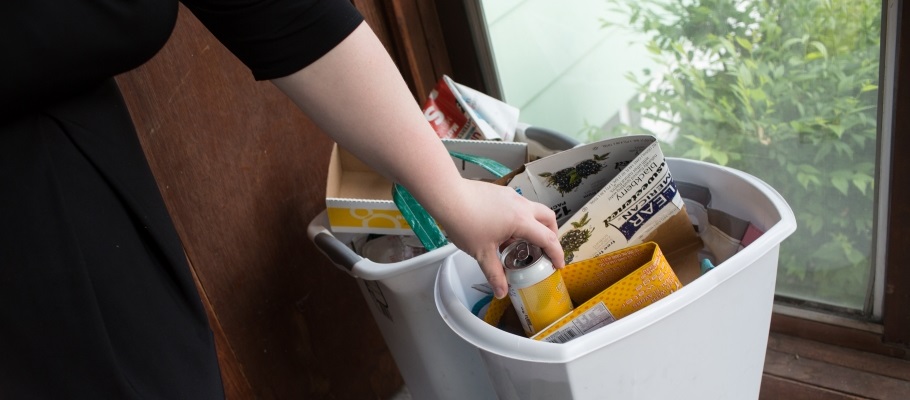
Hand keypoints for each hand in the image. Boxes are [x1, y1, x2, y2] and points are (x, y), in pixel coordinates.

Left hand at [432, 178, 563, 298]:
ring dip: (534, 225)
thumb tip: (502, 292)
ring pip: (533, 209)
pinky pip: (518, 205)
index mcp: (521, 221)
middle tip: (544, 250)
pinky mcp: (500, 192)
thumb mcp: (482, 253)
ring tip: (520, 242)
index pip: (548, 239)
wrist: (448, 196)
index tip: (558, 265)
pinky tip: (503, 229)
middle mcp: (521, 205)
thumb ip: (495, 273)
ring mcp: (511, 196)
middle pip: (548, 218)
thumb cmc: (465, 222)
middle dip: (551, 234)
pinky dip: (520, 218)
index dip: (557, 254)